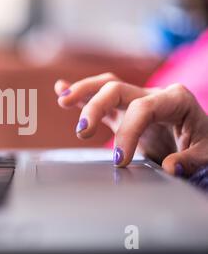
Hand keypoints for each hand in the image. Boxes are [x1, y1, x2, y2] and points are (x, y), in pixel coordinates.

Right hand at [54, 73, 207, 176]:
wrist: (199, 139)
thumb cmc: (203, 144)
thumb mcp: (207, 153)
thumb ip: (191, 160)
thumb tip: (170, 167)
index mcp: (175, 99)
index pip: (143, 108)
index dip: (128, 132)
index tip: (119, 161)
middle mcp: (152, 94)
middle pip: (117, 89)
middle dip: (95, 106)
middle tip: (81, 131)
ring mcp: (135, 99)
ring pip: (105, 86)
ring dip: (83, 91)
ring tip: (63, 100)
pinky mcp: (123, 110)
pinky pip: (100, 97)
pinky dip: (81, 93)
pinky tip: (61, 90)